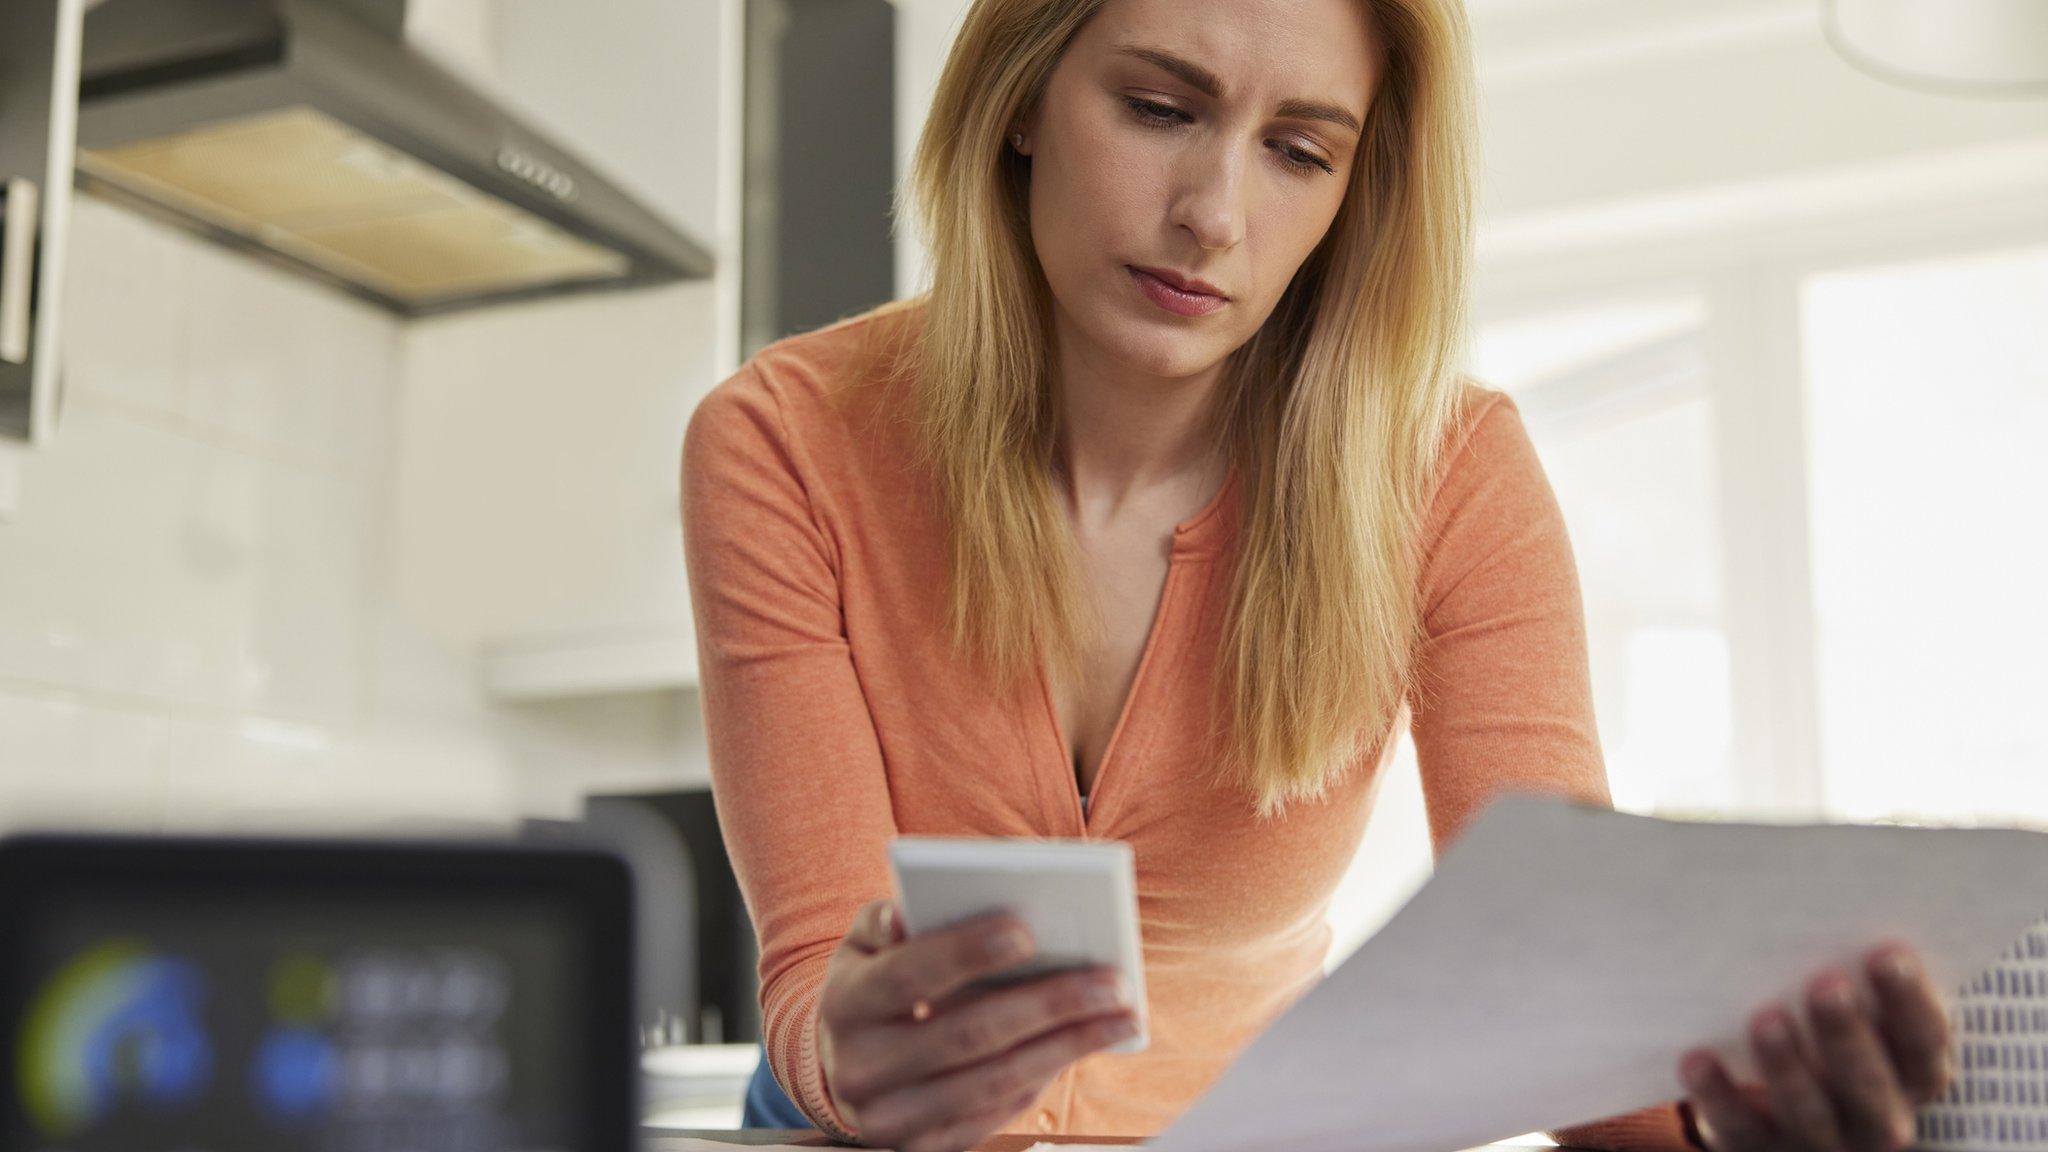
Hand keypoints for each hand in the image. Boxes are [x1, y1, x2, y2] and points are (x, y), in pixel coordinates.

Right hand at [815, 900, 1139, 1151]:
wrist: (844, 1065)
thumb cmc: (873, 986)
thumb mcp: (864, 946)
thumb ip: (885, 921)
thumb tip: (907, 915)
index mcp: (845, 1004)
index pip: (910, 975)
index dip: (966, 953)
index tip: (1027, 930)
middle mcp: (862, 1068)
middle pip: (968, 1034)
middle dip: (1048, 1005)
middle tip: (1112, 982)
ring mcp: (893, 1118)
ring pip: (994, 1081)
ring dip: (1068, 1047)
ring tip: (1121, 1015)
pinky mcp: (925, 1147)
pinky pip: (998, 1112)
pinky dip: (1047, 1076)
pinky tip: (1085, 1044)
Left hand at [1677, 942, 1954, 1151]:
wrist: (1778, 1101)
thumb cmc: (1824, 1028)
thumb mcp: (1855, 1006)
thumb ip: (1847, 966)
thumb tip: (1812, 886)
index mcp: (1912, 1074)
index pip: (1926, 1044)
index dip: (1910, 1001)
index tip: (1885, 951)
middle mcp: (1878, 1118)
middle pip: (1873, 1088)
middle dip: (1849, 1036)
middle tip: (1825, 982)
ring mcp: (1821, 1143)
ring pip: (1810, 1115)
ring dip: (1789, 1067)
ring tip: (1765, 1018)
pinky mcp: (1760, 1150)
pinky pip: (1738, 1128)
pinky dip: (1717, 1093)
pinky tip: (1694, 1058)